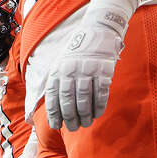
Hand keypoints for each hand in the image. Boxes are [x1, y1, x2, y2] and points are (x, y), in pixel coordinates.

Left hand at [43, 14, 123, 130]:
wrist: (98, 30)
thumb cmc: (77, 51)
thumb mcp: (60, 62)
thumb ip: (57, 81)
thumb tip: (54, 107)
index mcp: (58, 70)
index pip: (53, 97)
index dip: (54, 113)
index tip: (56, 125)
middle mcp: (70, 71)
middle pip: (68, 101)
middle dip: (70, 117)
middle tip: (73, 128)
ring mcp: (87, 71)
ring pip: (84, 99)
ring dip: (84, 115)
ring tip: (85, 123)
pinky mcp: (103, 70)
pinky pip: (100, 93)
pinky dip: (99, 106)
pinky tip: (97, 114)